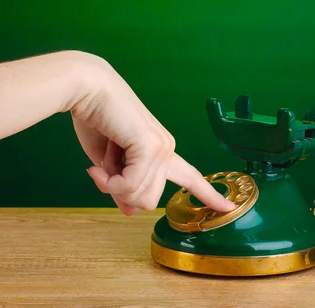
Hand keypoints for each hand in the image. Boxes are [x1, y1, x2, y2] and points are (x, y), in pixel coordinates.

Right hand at [69, 54, 235, 215]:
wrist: (85, 89)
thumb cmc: (95, 120)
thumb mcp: (109, 164)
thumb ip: (123, 186)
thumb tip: (131, 211)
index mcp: (161, 151)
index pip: (190, 177)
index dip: (208, 194)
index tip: (229, 207)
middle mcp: (166, 148)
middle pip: (149, 200)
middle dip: (121, 194)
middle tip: (101, 172)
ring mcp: (162, 146)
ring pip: (141, 197)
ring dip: (111, 186)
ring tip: (100, 161)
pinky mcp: (151, 145)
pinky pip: (131, 185)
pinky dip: (109, 183)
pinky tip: (96, 166)